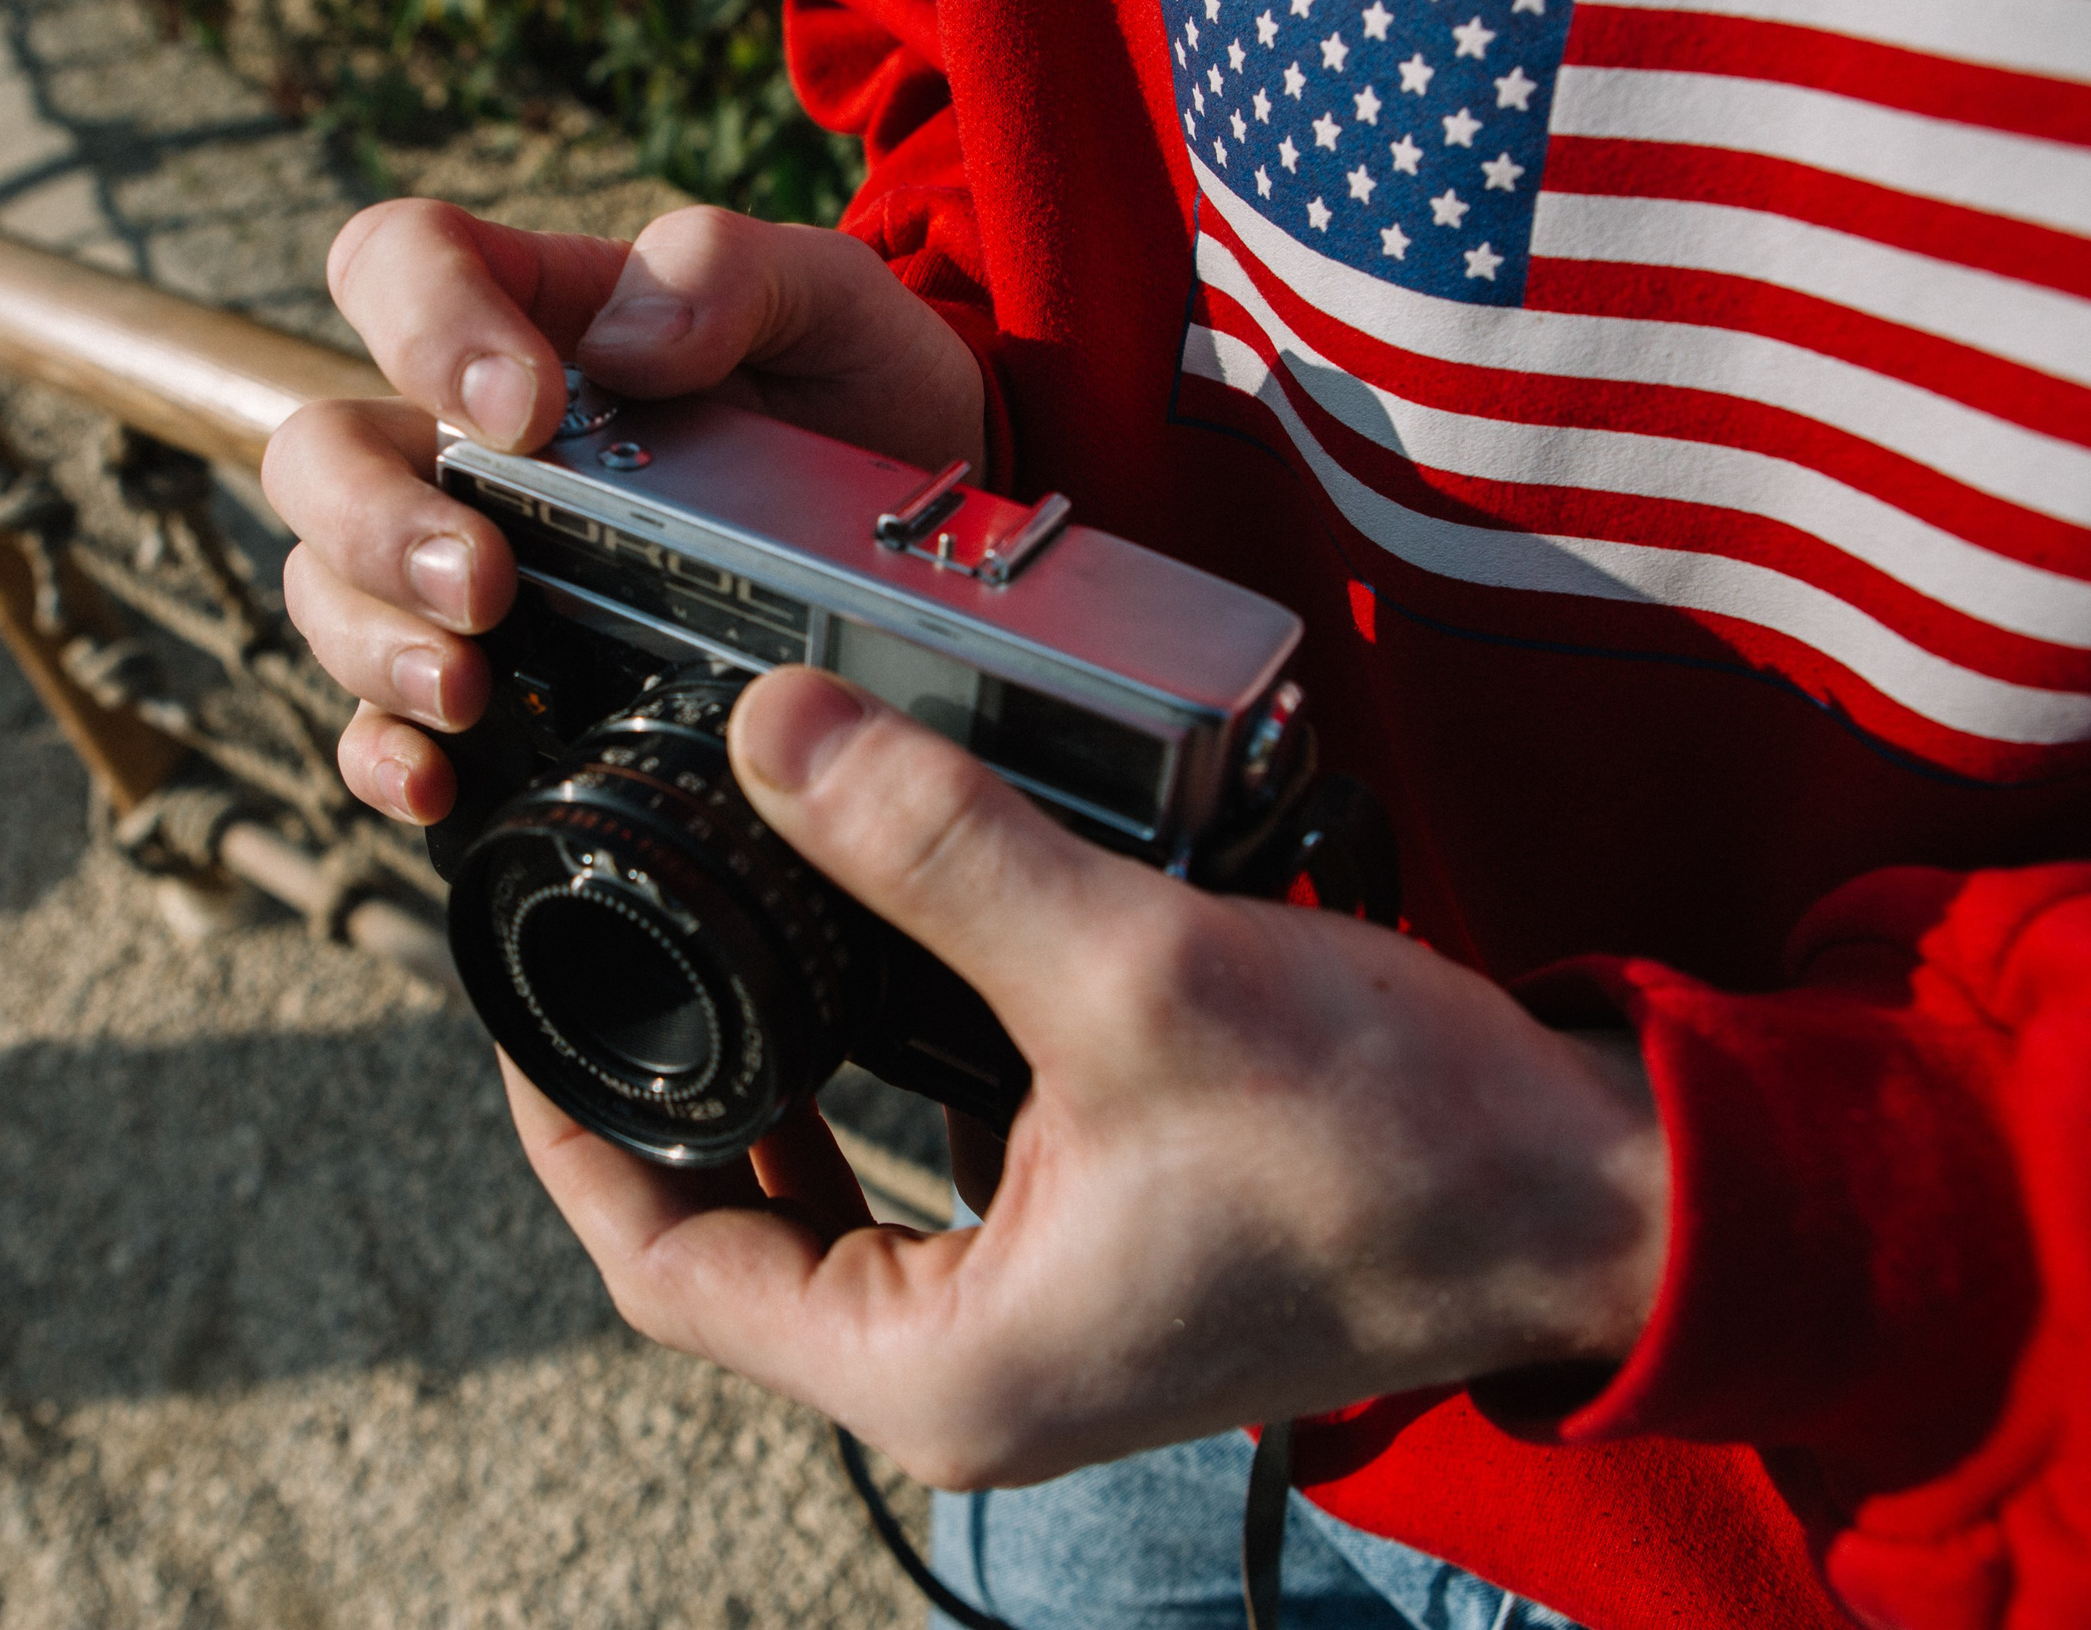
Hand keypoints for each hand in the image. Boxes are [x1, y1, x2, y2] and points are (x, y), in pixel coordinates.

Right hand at [262, 200, 986, 822]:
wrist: (915, 540)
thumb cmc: (856, 395)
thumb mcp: (833, 301)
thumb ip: (738, 269)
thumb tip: (629, 343)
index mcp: (531, 317)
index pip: (395, 265)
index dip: (421, 325)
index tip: (519, 413)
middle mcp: (468, 444)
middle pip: (322, 452)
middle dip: (374, 521)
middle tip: (481, 579)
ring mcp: (467, 563)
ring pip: (329, 587)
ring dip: (373, 641)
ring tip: (465, 684)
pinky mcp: (497, 675)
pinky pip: (382, 718)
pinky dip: (383, 750)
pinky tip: (433, 775)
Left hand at [500, 668, 1671, 1488]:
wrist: (1586, 1198)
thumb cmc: (1394, 1139)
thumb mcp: (1137, 979)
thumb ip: (944, 850)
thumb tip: (773, 731)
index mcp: (941, 1366)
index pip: (666, 1266)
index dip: (566, 1132)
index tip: (520, 1000)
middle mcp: (967, 1376)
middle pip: (724, 1244)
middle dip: (655, 1102)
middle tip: (608, 947)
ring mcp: (1027, 1331)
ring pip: (818, 1218)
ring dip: (760, 1093)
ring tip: (710, 942)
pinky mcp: (1082, 1265)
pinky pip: (912, 1191)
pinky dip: (865, 1095)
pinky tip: (860, 982)